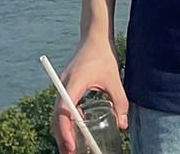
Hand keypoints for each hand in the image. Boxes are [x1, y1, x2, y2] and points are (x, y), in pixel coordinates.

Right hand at [51, 37, 128, 153]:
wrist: (94, 37)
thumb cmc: (104, 55)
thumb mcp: (114, 79)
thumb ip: (119, 101)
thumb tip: (123, 125)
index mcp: (74, 83)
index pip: (64, 112)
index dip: (66, 131)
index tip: (72, 147)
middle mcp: (63, 86)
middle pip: (56, 118)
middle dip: (62, 138)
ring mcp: (62, 86)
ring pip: (57, 114)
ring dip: (63, 131)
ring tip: (73, 148)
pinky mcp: (65, 86)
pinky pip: (62, 107)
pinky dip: (67, 120)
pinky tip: (79, 127)